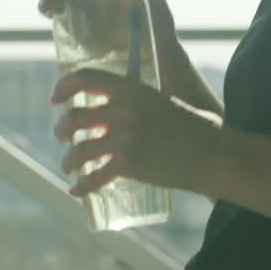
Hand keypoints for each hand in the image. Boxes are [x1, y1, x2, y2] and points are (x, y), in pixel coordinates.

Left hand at [50, 68, 224, 197]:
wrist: (214, 155)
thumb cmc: (195, 128)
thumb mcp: (163, 101)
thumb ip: (138, 101)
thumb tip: (115, 103)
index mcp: (132, 89)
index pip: (85, 78)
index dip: (64, 87)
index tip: (55, 99)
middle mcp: (124, 110)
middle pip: (74, 117)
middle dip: (62, 129)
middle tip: (64, 136)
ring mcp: (125, 138)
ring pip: (79, 150)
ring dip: (68, 160)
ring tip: (68, 166)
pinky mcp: (129, 165)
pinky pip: (94, 177)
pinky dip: (82, 187)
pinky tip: (75, 191)